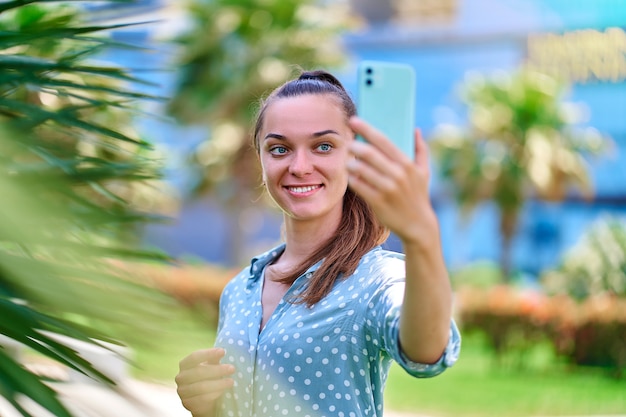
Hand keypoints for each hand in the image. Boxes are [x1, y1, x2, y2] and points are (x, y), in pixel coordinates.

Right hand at [175, 348, 234, 416]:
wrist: (203, 400)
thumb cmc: (207, 378)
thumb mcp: (210, 366)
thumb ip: (213, 359)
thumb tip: (221, 351)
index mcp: (184, 364)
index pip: (194, 357)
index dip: (208, 353)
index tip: (223, 351)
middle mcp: (180, 377)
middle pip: (199, 372)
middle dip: (217, 370)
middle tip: (232, 368)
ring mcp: (182, 391)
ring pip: (201, 387)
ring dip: (218, 384)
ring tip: (231, 381)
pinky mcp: (188, 404)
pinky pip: (202, 398)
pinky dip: (214, 394)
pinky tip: (223, 391)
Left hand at [347, 116, 437, 248]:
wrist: (418, 225)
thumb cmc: (418, 195)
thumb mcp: (424, 172)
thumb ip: (420, 149)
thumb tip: (416, 129)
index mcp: (407, 164)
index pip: (383, 141)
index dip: (366, 129)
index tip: (354, 120)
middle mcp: (398, 175)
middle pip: (369, 153)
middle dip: (354, 146)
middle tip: (348, 144)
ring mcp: (387, 189)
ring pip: (361, 169)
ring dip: (350, 163)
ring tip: (348, 162)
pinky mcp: (378, 202)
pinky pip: (358, 186)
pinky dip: (352, 179)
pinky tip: (351, 176)